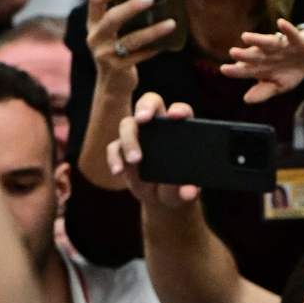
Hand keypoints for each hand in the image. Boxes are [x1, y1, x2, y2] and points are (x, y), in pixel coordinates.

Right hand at [85, 0, 172, 91]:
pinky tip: (166, 44)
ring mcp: (105, 54)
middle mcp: (95, 38)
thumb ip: (120, 16)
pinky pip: (139, 55)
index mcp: (93, 24)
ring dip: (153, 30)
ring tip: (171, 23)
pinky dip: (153, 48)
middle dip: (132, 7)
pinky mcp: (117, 68)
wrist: (112, 84)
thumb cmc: (117, 51)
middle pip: (112, 18)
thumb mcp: (111, 33)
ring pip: (131, 39)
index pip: (94, 0)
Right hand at [107, 91, 200, 208]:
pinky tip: (118, 171)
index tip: (174, 116)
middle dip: (145, 107)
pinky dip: (114, 158)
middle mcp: (157, 126)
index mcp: (179, 129)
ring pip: (128, 124)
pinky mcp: (122, 151)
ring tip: (135, 160)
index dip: (178, 110)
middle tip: (143, 120)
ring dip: (129, 139)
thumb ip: (187, 190)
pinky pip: (114, 148)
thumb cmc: (178, 188)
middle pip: (150, 103)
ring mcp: (137, 137)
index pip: (180, 111)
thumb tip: (189, 192)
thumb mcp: (185, 191)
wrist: (161, 199)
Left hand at [220, 18, 303, 103]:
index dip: (235, 70)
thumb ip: (263, 92)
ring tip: (245, 37)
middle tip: (232, 52)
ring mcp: (280, 46)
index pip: (245, 70)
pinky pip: (291, 33)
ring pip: (267, 43)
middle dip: (244, 55)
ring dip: (257, 40)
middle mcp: (267, 55)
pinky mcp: (295, 39)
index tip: (224, 69)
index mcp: (260, 68)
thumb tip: (246, 100)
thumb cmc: (289, 72)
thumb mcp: (278, 86)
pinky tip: (280, 23)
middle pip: (254, 56)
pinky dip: (287, 28)